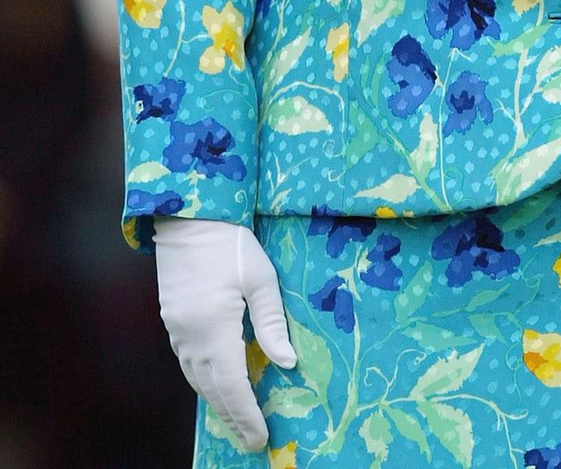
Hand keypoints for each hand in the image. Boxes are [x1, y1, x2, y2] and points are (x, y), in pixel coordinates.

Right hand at [154, 217, 296, 450]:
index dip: (247, 414)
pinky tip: (215, 387)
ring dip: (217, 403)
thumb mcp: (260, 278)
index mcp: (214, 328)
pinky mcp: (173, 321)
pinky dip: (203, 382)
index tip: (260, 437)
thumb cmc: (231, 243)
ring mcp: (177, 330)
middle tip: (250, 442)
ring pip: (197, 379)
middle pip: (212, 389)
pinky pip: (188, 363)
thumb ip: (271, 323)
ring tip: (237, 422)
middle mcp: (190, 337)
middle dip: (233, 418)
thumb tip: (287, 363)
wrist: (189, 217)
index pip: (232, 385)